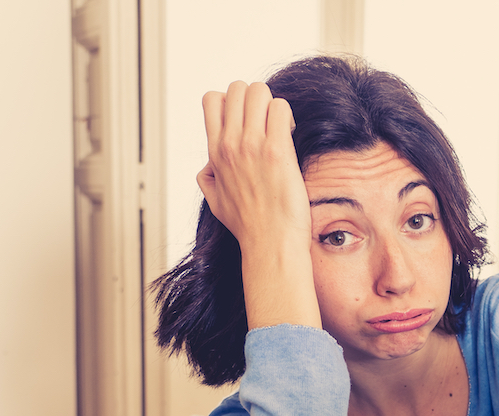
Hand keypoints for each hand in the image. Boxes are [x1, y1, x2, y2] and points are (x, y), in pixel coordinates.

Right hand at [199, 81, 306, 245]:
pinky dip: (288, 115)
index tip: (247, 123)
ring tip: (281, 127)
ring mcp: (252, 145)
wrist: (270, 243)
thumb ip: (207, 178)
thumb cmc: (248, 226)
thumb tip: (209, 167)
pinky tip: (291, 134)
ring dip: (272, 104)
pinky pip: (281, 108)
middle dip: (255, 98)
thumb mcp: (214, 200)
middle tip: (267, 122)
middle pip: (237, 88)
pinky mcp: (276, 151)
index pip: (212, 99)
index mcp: (214, 151)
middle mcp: (230, 144)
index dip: (232, 103)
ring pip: (259, 91)